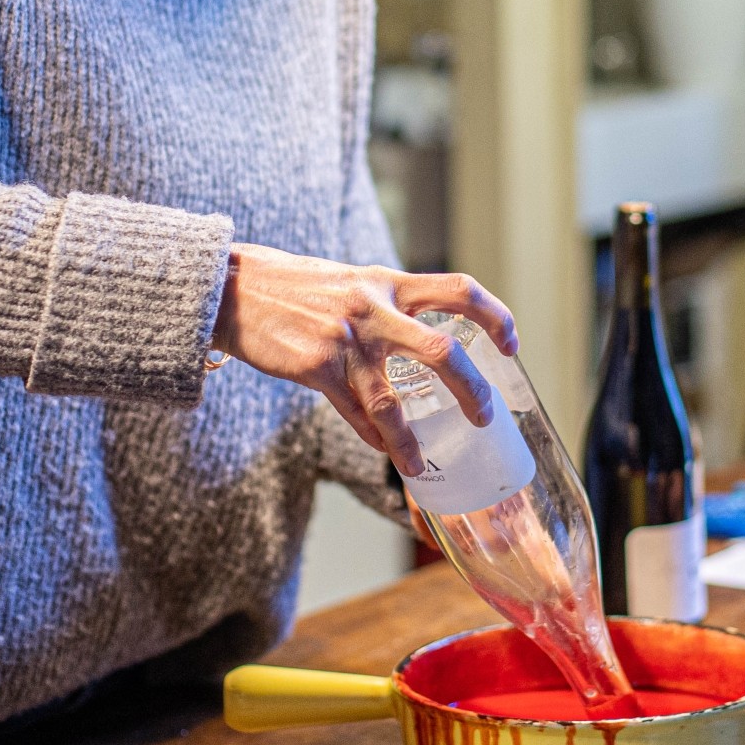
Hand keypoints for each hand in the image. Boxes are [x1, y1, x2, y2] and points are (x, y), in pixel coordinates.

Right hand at [211, 244, 516, 477]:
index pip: (460, 290)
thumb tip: (425, 343)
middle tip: (485, 415)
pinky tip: (384, 451)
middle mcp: (375, 308)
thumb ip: (388, 305)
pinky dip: (373, 438)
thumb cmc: (295, 287)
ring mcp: (346, 341)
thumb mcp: (353, 282)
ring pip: (394, 402)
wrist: (233, 288)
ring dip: (413, 441)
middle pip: (444, 352)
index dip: (495, 316)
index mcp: (388, 282)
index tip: (511, 342)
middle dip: (473, 391)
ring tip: (423, 463)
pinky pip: (355, 414)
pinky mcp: (317, 368)